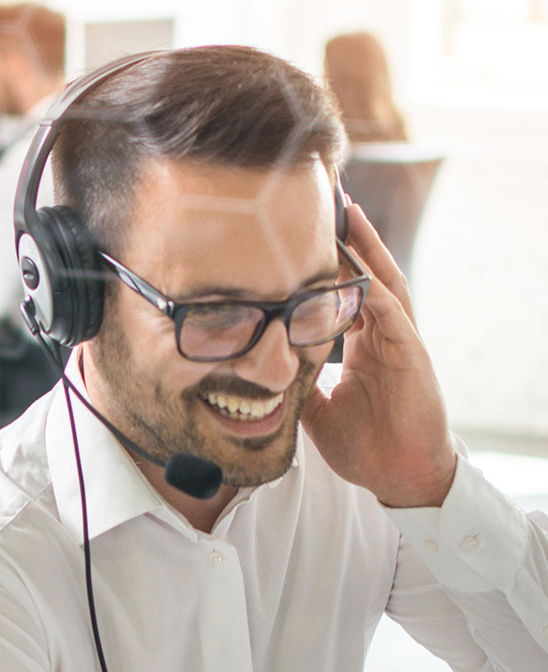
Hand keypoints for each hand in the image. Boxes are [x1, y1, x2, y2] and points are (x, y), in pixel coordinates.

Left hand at [300, 203, 456, 507]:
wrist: (400, 475)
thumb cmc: (364, 445)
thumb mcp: (315, 410)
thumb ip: (296, 386)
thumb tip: (261, 376)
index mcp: (363, 343)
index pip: (342, 290)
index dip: (325, 263)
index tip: (297, 233)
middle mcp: (383, 332)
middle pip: (365, 271)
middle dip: (348, 234)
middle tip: (328, 195)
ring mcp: (399, 339)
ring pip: (381, 279)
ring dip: (364, 244)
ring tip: (347, 208)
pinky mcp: (410, 352)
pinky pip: (390, 311)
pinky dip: (372, 286)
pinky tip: (356, 264)